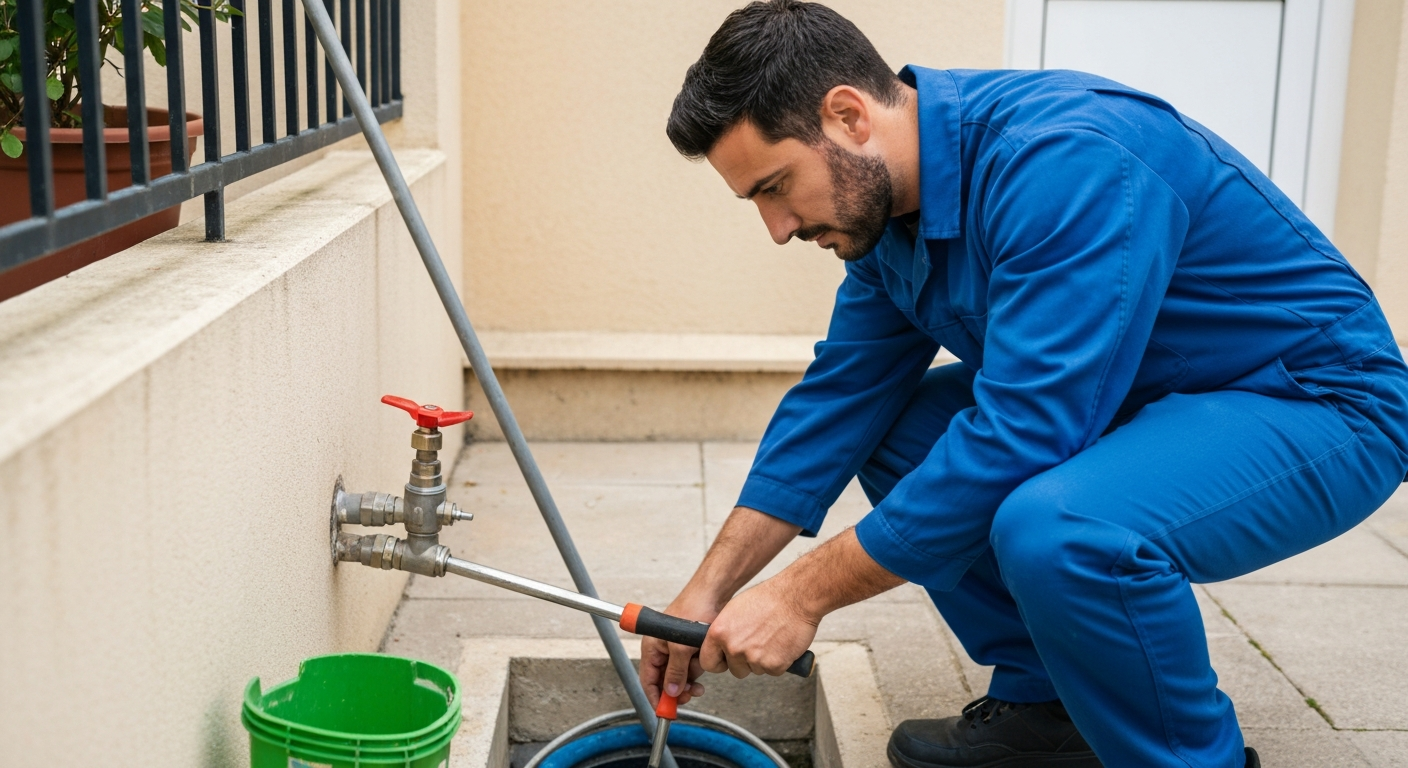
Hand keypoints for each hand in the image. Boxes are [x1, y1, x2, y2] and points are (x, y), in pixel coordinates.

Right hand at [639, 594, 711, 706]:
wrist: (713, 593)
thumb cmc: (692, 609)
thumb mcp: (681, 647)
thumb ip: (675, 672)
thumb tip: (671, 692)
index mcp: (651, 647)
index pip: (648, 680)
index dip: (655, 697)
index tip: (665, 711)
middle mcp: (661, 648)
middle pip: (665, 680)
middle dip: (678, 688)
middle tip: (690, 694)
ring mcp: (676, 647)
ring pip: (681, 674)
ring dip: (691, 676)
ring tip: (700, 667)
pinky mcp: (689, 645)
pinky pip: (691, 665)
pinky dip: (698, 667)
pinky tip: (704, 660)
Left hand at [699, 576, 818, 678]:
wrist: (795, 597)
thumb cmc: (768, 599)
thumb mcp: (734, 610)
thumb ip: (725, 631)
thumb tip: (721, 645)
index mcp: (719, 633)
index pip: (708, 662)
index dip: (719, 662)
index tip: (725, 661)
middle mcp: (734, 647)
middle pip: (735, 669)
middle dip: (745, 662)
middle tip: (758, 644)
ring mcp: (754, 658)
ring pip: (755, 670)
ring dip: (763, 660)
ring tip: (772, 638)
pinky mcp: (773, 665)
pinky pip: (773, 671)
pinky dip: (779, 661)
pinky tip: (782, 643)